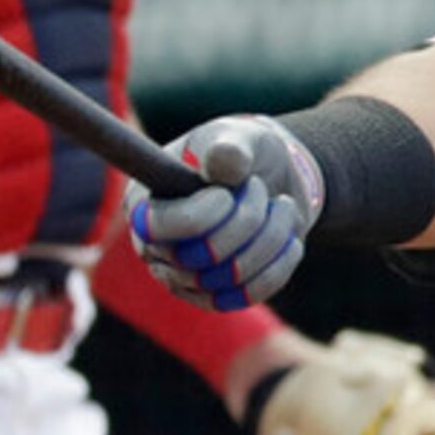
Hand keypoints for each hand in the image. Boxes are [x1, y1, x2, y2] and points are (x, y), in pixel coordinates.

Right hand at [128, 115, 323, 309]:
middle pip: (200, 256)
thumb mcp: (237, 136)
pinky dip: (278, 265)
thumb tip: (225, 160)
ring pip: (231, 277)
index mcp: (144, 204)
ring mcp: (185, 279)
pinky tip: (291, 240)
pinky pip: (249, 295)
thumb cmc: (243, 153)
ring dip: (270, 238)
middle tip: (259, 187)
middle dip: (246, 219)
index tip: (226, 192)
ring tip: (282, 206)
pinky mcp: (216, 297)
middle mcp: (157, 248)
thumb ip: (230, 145)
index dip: (198, 215)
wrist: (273, 180)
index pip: (155, 227)